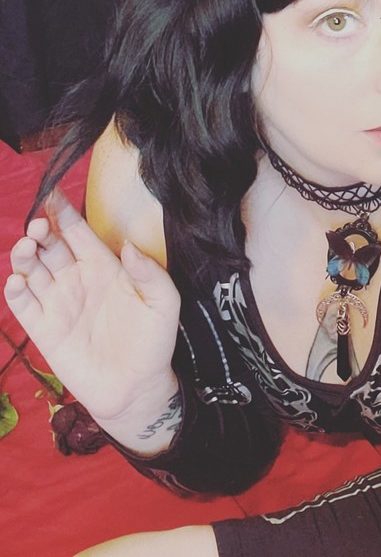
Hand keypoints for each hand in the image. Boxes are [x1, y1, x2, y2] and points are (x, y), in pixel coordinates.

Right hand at [4, 191, 181, 446]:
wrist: (137, 387)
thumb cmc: (154, 341)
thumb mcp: (164, 302)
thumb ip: (150, 273)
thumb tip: (128, 246)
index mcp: (105, 266)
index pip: (79, 232)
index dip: (65, 213)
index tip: (52, 195)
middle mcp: (77, 279)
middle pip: (51, 246)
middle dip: (41, 231)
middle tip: (39, 225)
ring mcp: (58, 303)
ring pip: (33, 270)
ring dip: (24, 256)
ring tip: (27, 248)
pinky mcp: (44, 330)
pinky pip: (23, 306)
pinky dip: (16, 292)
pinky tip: (19, 282)